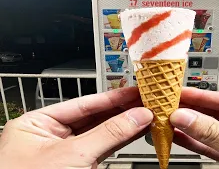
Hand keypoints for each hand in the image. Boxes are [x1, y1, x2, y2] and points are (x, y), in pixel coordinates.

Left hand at [0, 87, 152, 168]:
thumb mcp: (72, 155)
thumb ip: (108, 133)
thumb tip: (136, 116)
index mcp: (37, 124)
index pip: (81, 104)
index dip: (111, 97)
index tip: (133, 92)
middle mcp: (51, 136)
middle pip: (93, 117)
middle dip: (120, 110)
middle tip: (145, 101)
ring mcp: (66, 153)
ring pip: (100, 133)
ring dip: (124, 125)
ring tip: (145, 114)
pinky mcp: (78, 166)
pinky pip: (102, 148)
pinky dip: (119, 140)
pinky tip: (134, 131)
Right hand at [171, 87, 218, 168]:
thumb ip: (218, 135)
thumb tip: (189, 118)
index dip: (204, 96)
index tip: (182, 92)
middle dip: (195, 111)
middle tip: (171, 106)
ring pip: (216, 134)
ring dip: (193, 128)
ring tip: (170, 121)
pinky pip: (216, 149)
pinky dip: (199, 144)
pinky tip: (182, 137)